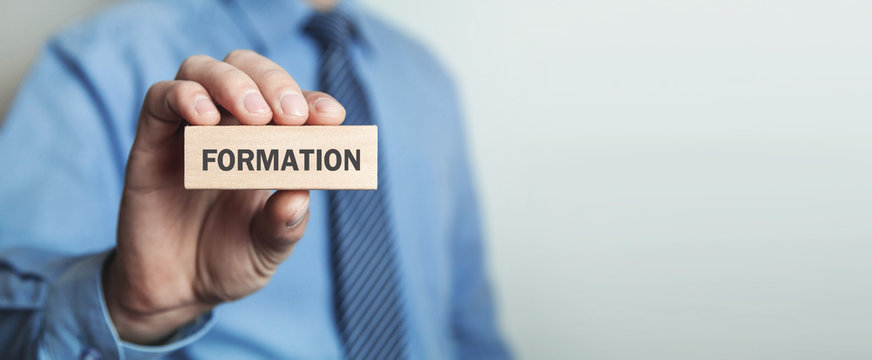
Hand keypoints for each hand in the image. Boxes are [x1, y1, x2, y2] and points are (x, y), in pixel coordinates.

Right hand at [103, 50, 345, 343]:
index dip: (313, 100)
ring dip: (233, 83)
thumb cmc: (229, 260)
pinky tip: (206, 119)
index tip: (332, 116)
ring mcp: (187, 129)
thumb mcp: (267, 249)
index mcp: (267, 141)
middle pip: (247, 68)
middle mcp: (228, 125)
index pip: (292, 101)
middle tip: (291, 115)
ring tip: (256, 117)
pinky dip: (184, 97)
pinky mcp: (150, 141)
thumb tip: (300, 196)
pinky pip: (160, 99)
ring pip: (202, 70)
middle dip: (274, 82)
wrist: (176, 292)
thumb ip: (283, 226)